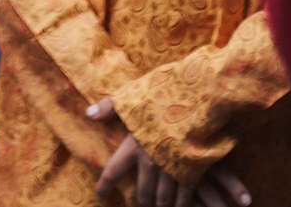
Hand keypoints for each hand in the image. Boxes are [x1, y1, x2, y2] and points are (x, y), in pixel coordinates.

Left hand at [83, 108, 246, 206]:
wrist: (201, 98)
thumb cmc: (166, 94)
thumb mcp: (134, 95)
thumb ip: (110, 108)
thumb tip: (89, 114)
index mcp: (133, 146)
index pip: (113, 172)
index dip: (105, 186)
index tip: (100, 195)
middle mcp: (151, 163)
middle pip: (143, 193)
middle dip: (141, 202)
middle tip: (140, 205)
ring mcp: (172, 169)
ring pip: (163, 199)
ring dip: (160, 206)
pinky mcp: (193, 172)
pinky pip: (185, 197)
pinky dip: (181, 205)